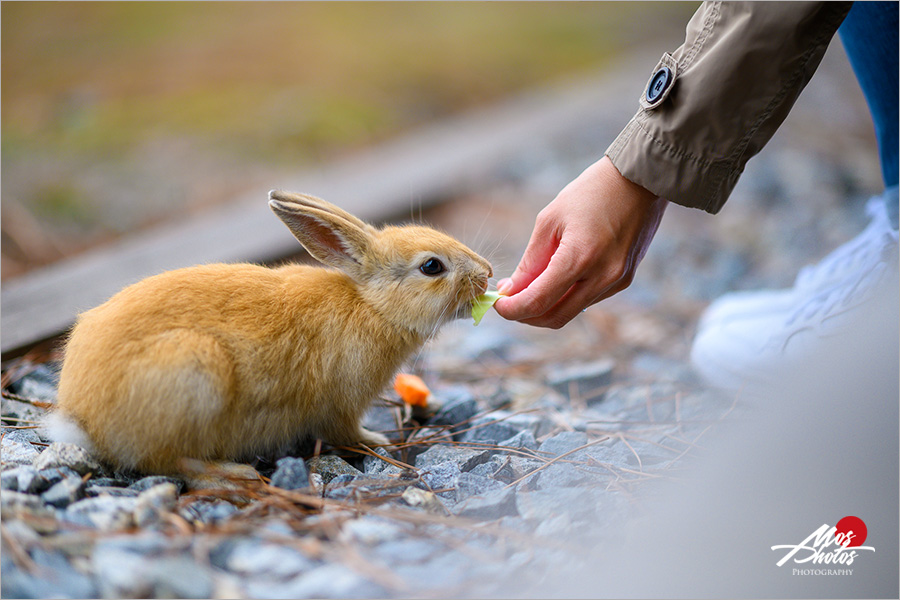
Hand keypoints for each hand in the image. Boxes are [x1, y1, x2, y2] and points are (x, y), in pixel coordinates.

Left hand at [494, 156, 666, 328]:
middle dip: (526, 315)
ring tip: (528, 287)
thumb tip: (511, 290)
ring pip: (571, 311)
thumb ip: (530, 262)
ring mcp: (616, 282)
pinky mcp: (624, 280)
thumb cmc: (590, 193)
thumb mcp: (550, 221)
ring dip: (545, 307)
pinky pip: (587, 299)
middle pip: (554, 317)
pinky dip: (566, 297)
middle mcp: (602, 277)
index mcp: (580, 257)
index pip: (538, 302)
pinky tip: (556, 279)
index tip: (497, 303)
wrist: (640, 180)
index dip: (512, 309)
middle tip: (509, 301)